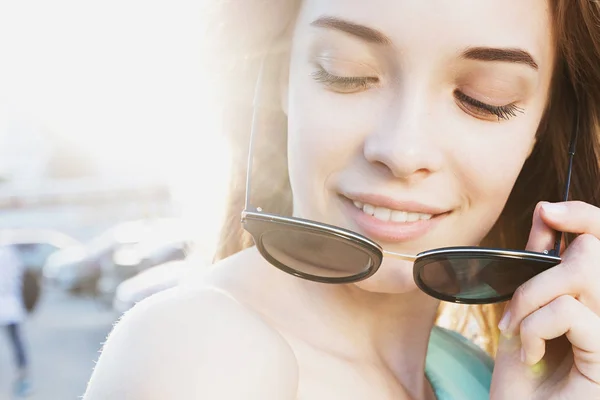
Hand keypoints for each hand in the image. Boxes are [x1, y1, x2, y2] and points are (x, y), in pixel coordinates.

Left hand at [490, 201, 599, 399]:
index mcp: (597, 295)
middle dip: (538, 277)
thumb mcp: (526, 305)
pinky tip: (531, 352)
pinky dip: (535, 327)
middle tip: (515, 310)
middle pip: (592, 252)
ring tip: (518, 330)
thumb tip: (546, 212)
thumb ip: (540, 261)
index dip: (585, 215)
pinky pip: (570, 312)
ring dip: (531, 300)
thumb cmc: (525, 367)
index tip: (549, 211)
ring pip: (579, 275)